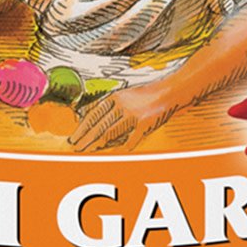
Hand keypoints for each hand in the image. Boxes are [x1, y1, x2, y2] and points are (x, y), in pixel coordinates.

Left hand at [69, 69, 183, 150]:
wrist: (173, 90)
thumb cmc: (150, 95)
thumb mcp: (128, 95)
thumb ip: (112, 107)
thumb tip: (92, 119)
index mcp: (117, 97)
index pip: (94, 114)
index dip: (82, 127)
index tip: (73, 137)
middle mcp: (123, 104)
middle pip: (99, 124)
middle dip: (85, 138)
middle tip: (75, 148)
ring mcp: (134, 114)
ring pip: (110, 132)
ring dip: (96, 144)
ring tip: (87, 153)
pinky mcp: (145, 123)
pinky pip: (130, 140)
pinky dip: (121, 149)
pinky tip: (112, 156)